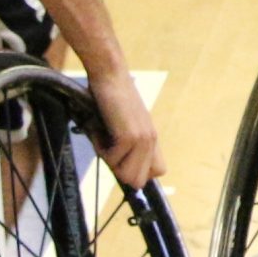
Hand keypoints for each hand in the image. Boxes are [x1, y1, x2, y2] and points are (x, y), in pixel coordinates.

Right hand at [86, 69, 164, 188]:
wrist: (109, 75)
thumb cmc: (111, 99)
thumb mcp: (124, 125)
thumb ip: (128, 145)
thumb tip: (119, 169)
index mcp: (152, 138)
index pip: (158, 172)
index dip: (135, 170)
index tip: (119, 157)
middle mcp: (151, 140)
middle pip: (139, 180)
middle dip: (118, 170)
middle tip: (108, 147)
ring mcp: (143, 139)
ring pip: (127, 176)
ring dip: (109, 161)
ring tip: (104, 138)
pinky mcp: (129, 137)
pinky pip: (112, 160)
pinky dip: (100, 149)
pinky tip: (99, 130)